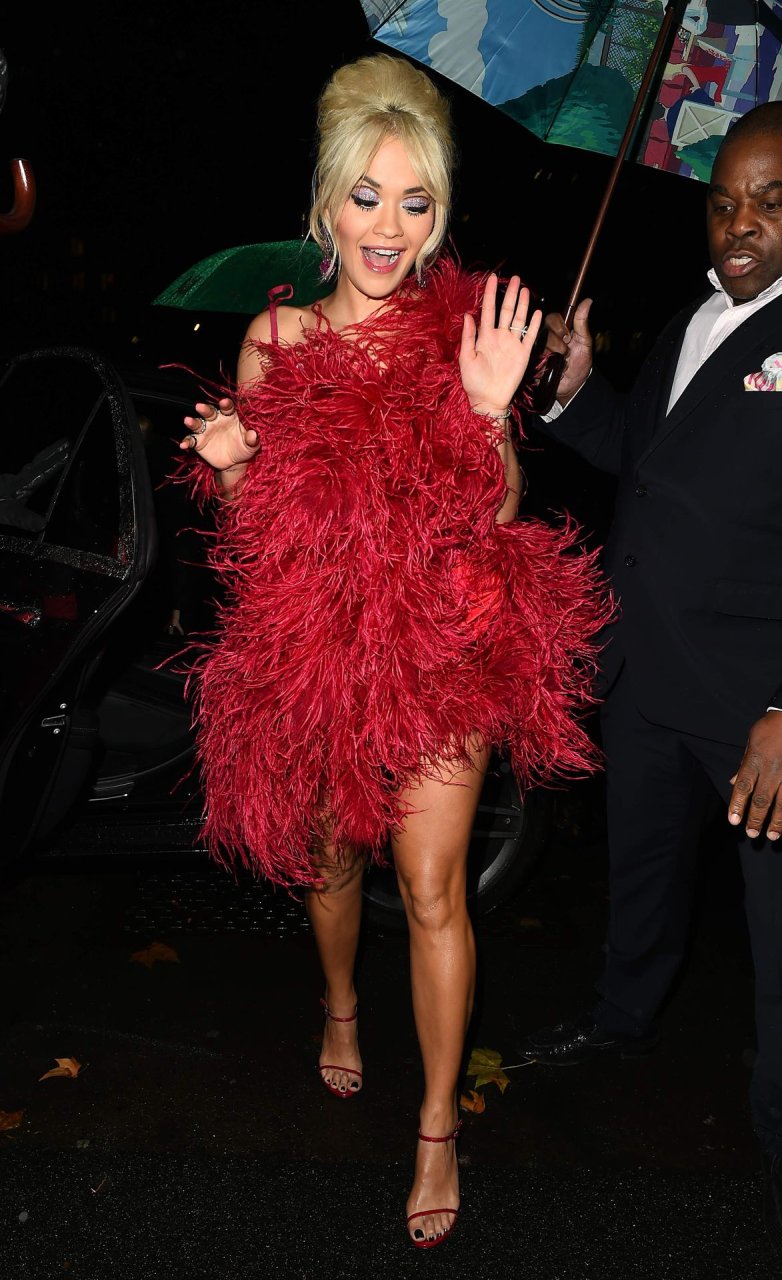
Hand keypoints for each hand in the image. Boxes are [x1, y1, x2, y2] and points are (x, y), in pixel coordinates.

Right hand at [180, 397, 259, 470]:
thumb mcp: (250, 446)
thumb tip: (254, 434)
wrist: (234, 463)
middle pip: (209, 412)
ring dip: (192, 422)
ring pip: (197, 424)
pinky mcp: (199, 442)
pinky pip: (191, 440)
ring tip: (188, 421)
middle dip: (205, 409)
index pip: (227, 408)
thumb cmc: (243, 449)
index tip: (224, 402)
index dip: (225, 404)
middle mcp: (215, 421)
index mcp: (229, 417)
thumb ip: (252, 440)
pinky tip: (184, 445)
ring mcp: (206, 430)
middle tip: (199, 407)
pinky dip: (187, 442)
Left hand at [458, 274, 541, 415]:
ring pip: (519, 319)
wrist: (488, 400)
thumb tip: (468, 315)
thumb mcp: (466, 358)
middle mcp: (499, 337)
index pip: (488, 310)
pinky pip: (529, 336)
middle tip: (516, 278)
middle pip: (506, 310)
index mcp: (484, 336)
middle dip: (511, 294)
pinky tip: (537, 312)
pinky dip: (534, 324)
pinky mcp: (523, 354)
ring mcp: (512, 344)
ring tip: (525, 289)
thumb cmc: (474, 382)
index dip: (490, 294)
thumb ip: (468, 336)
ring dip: (522, 304)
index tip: (491, 278)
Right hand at [543, 298, 592, 405]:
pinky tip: (552, 368)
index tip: (567, 336)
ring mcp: (539, 349)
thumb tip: (588, 300)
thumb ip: (582, 322)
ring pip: (541, 344)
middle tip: (566, 351)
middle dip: (557, 342)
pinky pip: (535, 358)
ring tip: (561, 362)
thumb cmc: (580, 364)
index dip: (559, 326)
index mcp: (559, 329)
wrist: (573, 385)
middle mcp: (547, 337)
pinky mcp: (533, 361)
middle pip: (545, 330)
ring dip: (553, 354)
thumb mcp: (584, 342)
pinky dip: (546, 364)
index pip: (552, 318)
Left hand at [728, 710, 781, 838]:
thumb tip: (734, 783)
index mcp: (756, 759)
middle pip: (762, 798)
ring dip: (777, 820)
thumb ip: (744, 764)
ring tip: (772, 835)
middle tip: (752, 834)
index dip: (738, 805)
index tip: (733, 821)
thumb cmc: (771, 726)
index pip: (744, 786)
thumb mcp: (752, 740)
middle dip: (756, 818)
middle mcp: (772, 768)